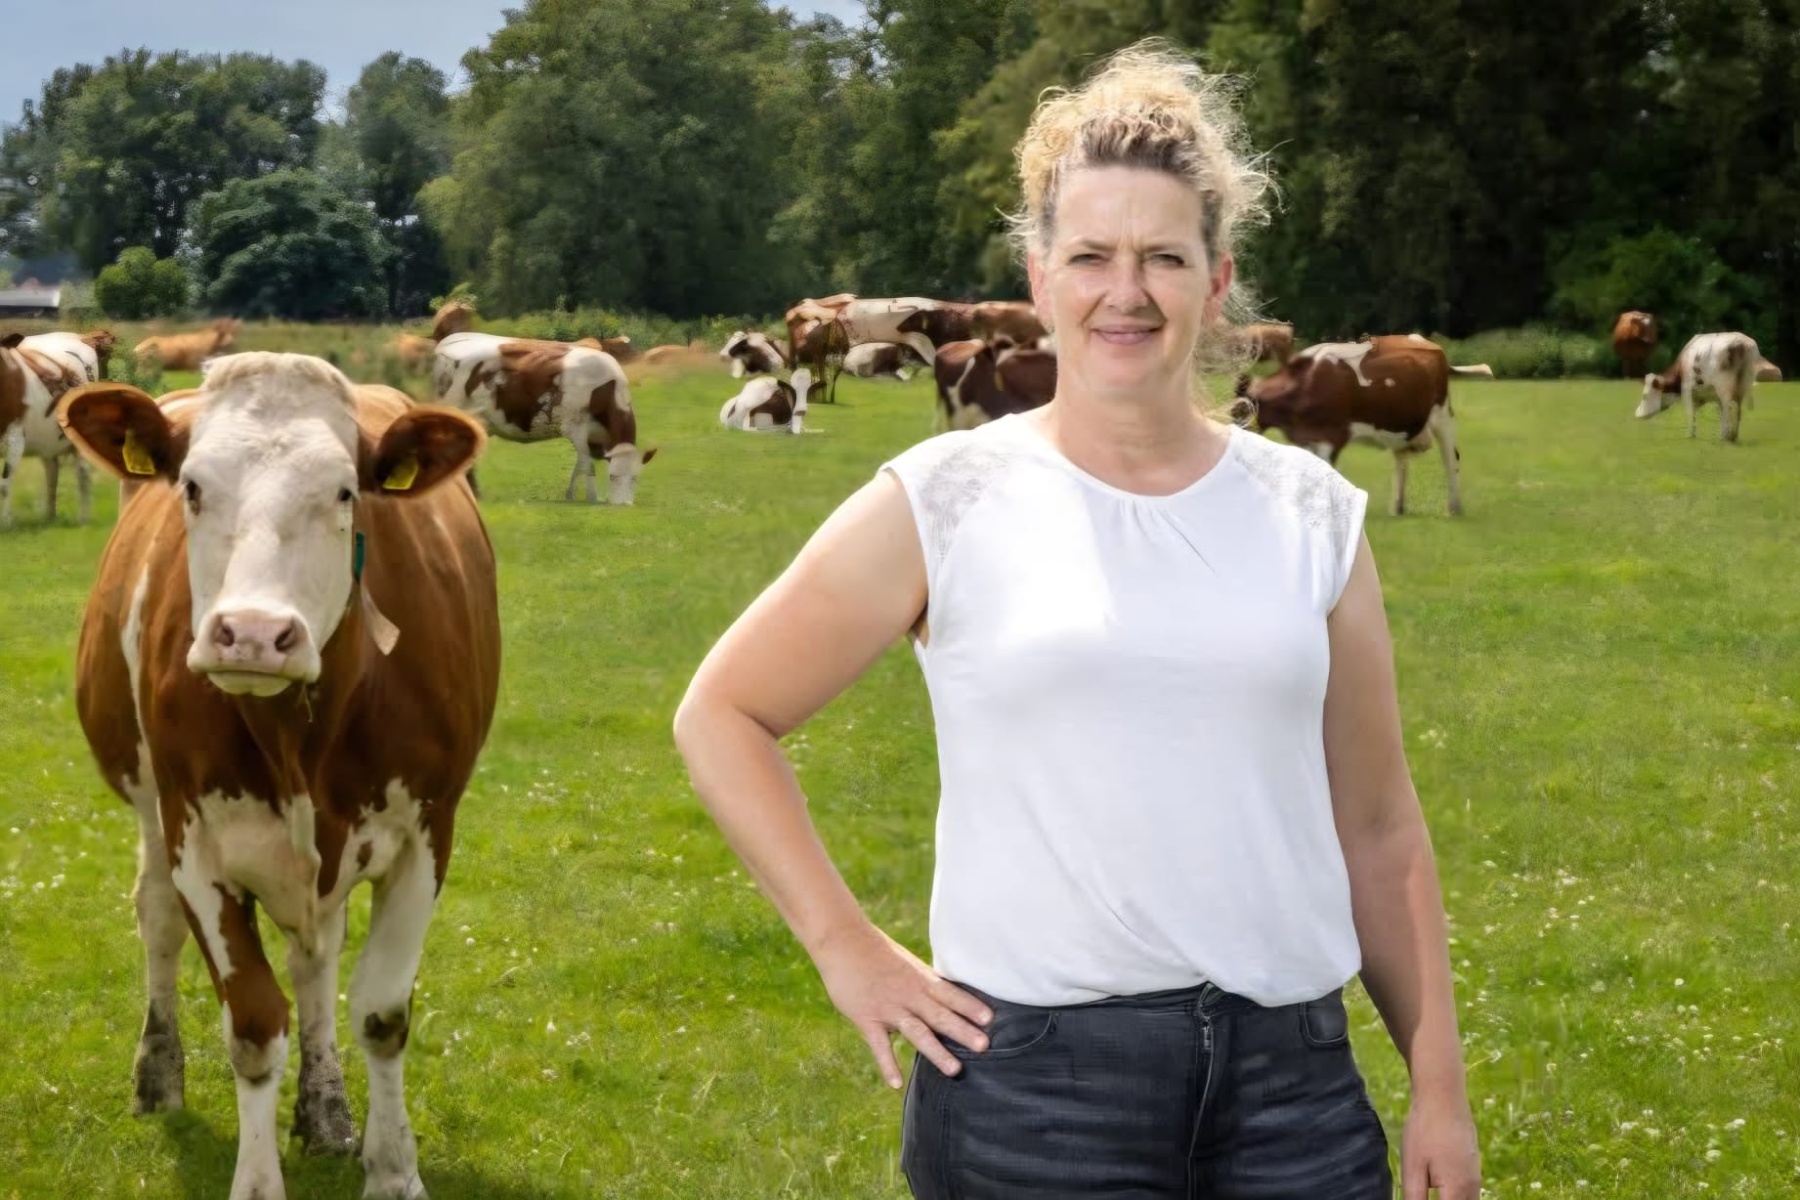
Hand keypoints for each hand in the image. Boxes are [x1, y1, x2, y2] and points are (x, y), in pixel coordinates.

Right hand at [812, 922, 992, 1088]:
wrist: (843, 941)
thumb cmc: (877, 952)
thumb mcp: (907, 964)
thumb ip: (924, 984)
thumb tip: (945, 998)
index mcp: (920, 979)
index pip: (950, 994)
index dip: (970, 1006)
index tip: (990, 1019)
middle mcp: (908, 994)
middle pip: (939, 1015)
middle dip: (962, 1031)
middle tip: (984, 1046)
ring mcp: (888, 1008)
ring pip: (916, 1032)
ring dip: (936, 1052)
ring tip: (955, 1070)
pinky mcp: (866, 1018)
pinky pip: (879, 1045)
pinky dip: (887, 1064)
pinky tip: (896, 1084)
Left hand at [1401, 1089, 1480, 1198]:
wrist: (1444, 1096)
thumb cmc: (1425, 1130)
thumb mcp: (1413, 1167)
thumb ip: (1415, 1198)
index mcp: (1457, 1192)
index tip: (1420, 1197)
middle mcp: (1472, 1189)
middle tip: (1421, 1193)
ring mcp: (1476, 1177)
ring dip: (1448, 1199)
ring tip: (1427, 1188)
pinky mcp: (1474, 1168)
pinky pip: (1467, 1194)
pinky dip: (1454, 1196)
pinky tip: (1437, 1187)